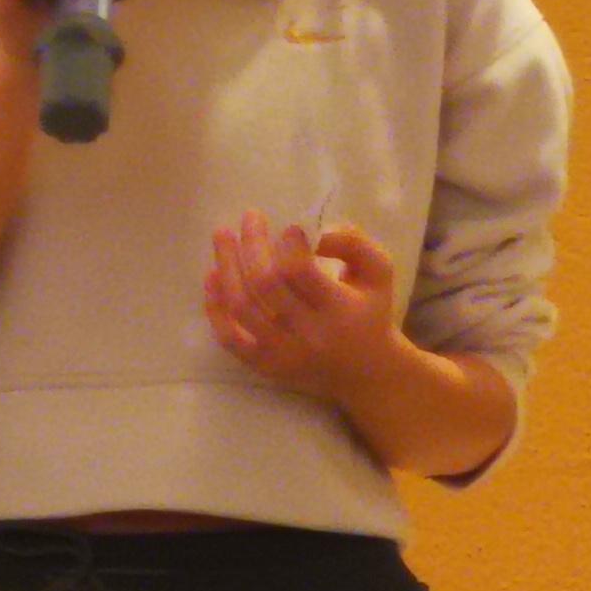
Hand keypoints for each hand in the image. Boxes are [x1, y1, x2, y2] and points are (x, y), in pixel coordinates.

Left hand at [205, 216, 400, 406]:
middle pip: (264, 284)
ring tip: (223, 236)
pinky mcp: (263, 366)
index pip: (301, 272)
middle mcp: (308, 335)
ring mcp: (281, 354)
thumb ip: (352, 242)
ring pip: (241, 307)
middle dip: (252, 244)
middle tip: (250, 217)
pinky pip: (229, 337)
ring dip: (226, 266)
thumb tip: (313, 229)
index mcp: (339, 311)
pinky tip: (212, 276)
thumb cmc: (371, 312)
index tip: (289, 227)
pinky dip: (214, 306)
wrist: (367, 374)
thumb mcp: (378, 271)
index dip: (289, 244)